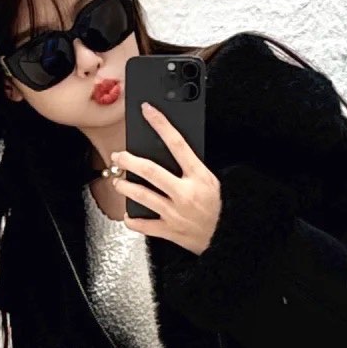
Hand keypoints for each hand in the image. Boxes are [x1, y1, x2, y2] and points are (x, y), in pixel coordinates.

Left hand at [109, 104, 220, 253]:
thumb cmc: (220, 207)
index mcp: (199, 177)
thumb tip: (169, 150)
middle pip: (150, 171)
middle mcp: (185, 193)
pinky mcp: (169, 231)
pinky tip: (128, 214)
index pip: (177, 143)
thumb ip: (192, 167)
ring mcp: (175, 213)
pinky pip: (143, 225)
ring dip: (124, 187)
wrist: (228, 236)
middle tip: (118, 156)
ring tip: (118, 182)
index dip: (161, 124)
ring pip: (141, 195)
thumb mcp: (212, 181)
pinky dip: (132, 219)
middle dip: (128, 161)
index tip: (148, 111)